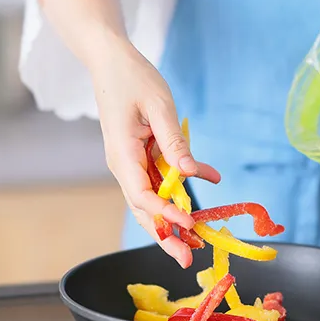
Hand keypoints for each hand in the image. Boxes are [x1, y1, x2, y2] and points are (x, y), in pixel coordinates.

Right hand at [89, 39, 220, 267]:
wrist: (110, 61)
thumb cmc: (133, 77)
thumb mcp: (159, 105)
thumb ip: (174, 142)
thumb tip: (190, 174)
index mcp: (122, 153)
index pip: (142, 195)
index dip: (165, 214)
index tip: (188, 225)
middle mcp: (122, 164)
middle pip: (143, 208)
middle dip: (164, 234)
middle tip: (187, 259)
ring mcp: (129, 162)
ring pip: (151, 199)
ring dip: (173, 218)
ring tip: (196, 240)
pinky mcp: (138, 155)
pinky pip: (159, 177)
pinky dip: (180, 185)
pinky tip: (209, 181)